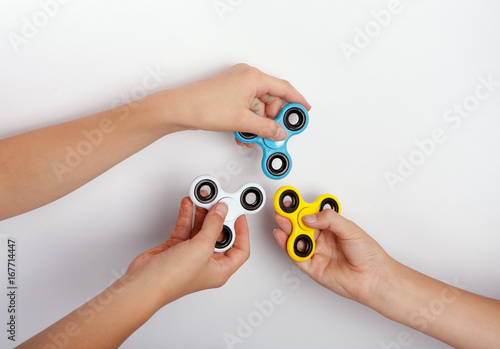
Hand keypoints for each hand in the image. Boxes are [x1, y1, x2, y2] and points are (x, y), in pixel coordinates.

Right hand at [125, 196, 249, 304]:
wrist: (145, 283)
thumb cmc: (173, 279)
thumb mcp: (202, 247)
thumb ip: (213, 226)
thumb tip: (221, 211)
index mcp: (220, 270)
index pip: (240, 250)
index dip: (243, 232)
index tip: (239, 215)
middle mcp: (207, 263)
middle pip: (220, 236)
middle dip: (219, 218)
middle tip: (219, 203)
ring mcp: (191, 256)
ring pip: (201, 230)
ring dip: (202, 214)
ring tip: (203, 199)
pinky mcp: (176, 249)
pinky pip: (186, 229)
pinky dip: (187, 216)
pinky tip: (188, 205)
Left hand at [156, 63, 310, 143]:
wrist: (179, 109)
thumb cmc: (204, 106)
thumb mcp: (242, 121)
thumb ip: (266, 128)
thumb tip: (280, 132)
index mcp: (253, 77)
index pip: (284, 88)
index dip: (297, 101)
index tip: (305, 112)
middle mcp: (247, 78)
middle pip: (271, 100)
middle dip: (272, 119)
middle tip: (275, 134)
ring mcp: (237, 86)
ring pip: (259, 107)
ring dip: (258, 124)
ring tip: (252, 137)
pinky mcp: (230, 95)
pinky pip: (247, 109)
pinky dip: (248, 122)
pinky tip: (244, 134)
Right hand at [273, 209, 395, 304]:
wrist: (373, 277)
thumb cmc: (368, 254)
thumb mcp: (350, 228)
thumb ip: (328, 219)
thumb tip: (309, 217)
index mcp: (331, 227)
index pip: (311, 215)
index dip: (299, 208)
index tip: (290, 201)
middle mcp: (322, 239)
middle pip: (300, 227)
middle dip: (289, 218)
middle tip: (281, 212)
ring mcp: (317, 253)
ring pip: (296, 241)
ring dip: (287, 231)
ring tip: (283, 223)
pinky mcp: (313, 267)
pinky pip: (297, 257)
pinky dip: (288, 247)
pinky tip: (286, 239)